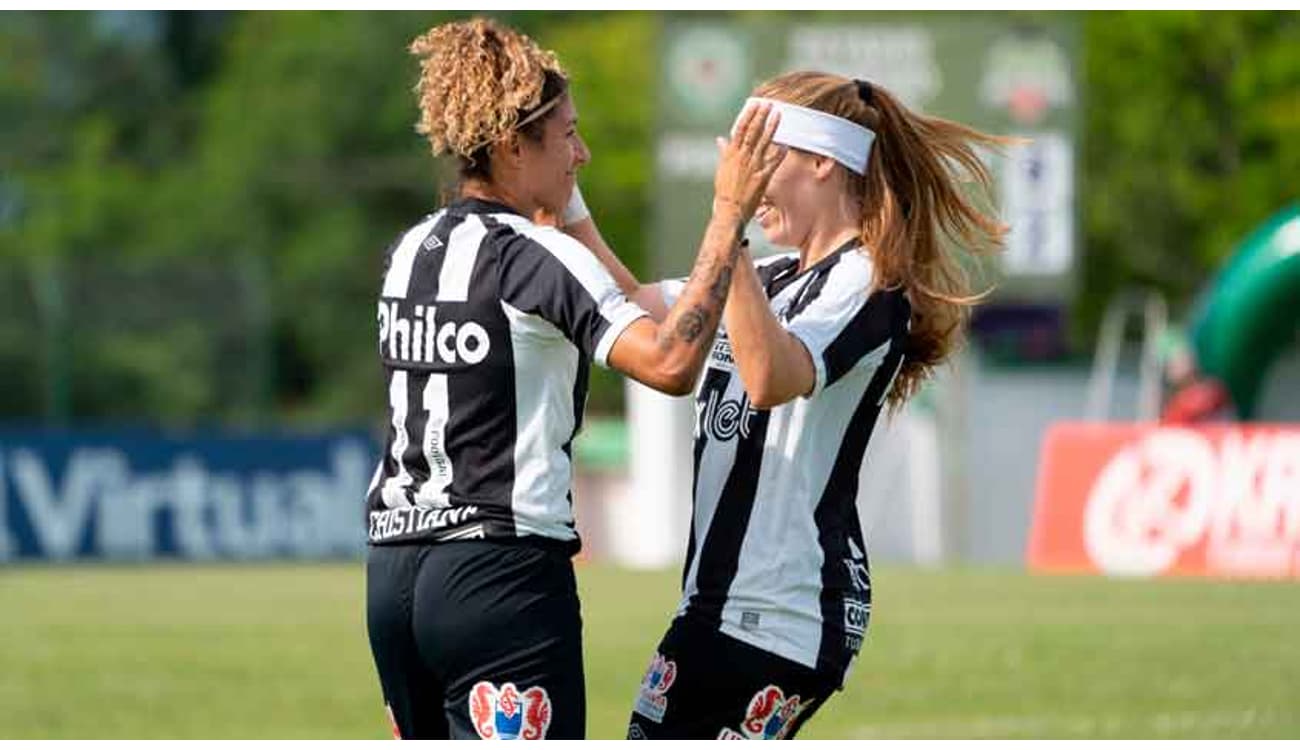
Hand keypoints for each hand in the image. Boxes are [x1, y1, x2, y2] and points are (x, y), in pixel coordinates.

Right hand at [712, 103, 785, 220]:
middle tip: (769, 103)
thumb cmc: (724, 192)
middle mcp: (742, 158)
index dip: (748, 115)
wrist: (729, 210)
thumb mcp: (722, 169)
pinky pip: (773, 163)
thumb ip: (724, 152)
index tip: (755, 104)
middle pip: (752, 132)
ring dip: (771, 127)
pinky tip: (786, 143)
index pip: (740, 129)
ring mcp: (753, 167)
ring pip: (763, 143)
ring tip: (778, 114)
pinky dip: (779, 152)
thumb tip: (721, 139)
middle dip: (761, 116)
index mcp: (731, 154)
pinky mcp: (762, 178)